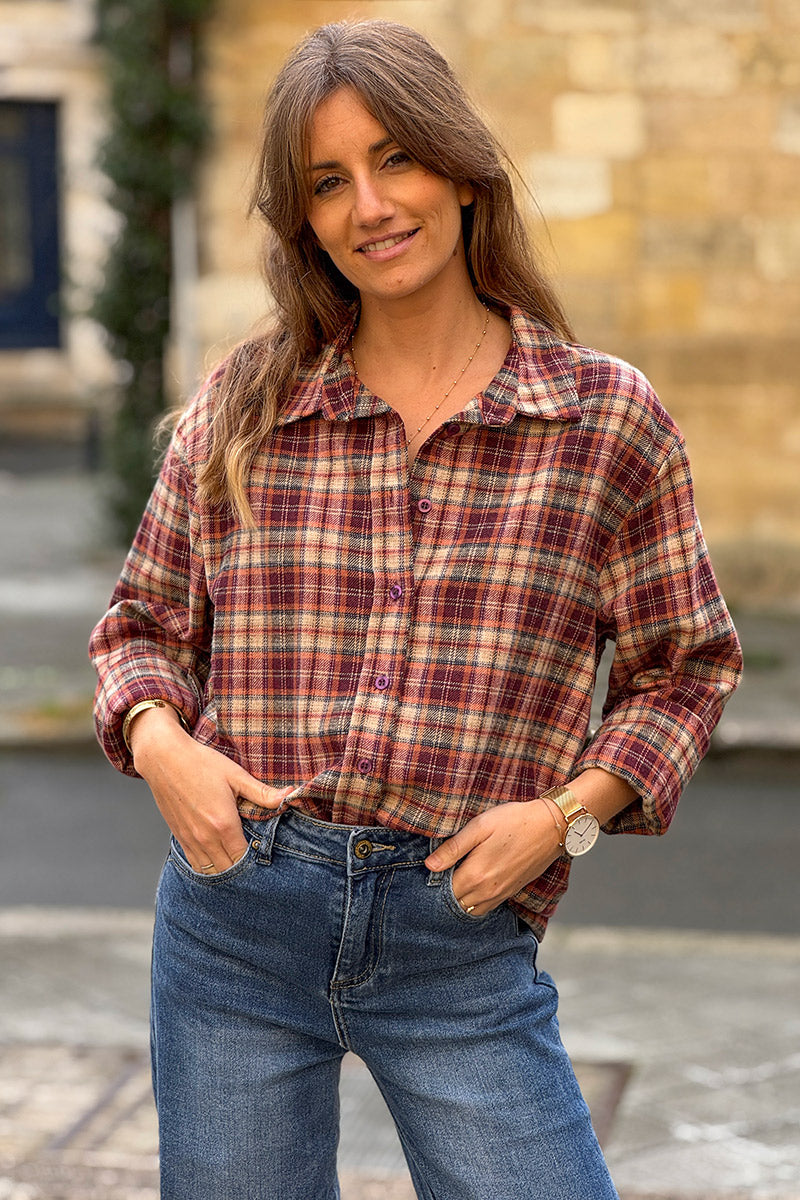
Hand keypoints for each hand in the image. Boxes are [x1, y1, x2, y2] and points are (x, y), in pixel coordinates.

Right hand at [130, 704, 293, 873]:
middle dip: (243, 871)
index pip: (244, 858)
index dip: (256, 862)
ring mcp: (190, 839)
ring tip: (238, 866)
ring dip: (225, 872)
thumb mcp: (236, 776)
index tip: (266, 858)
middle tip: (256, 866)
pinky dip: (207, 867)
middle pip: (228, 870)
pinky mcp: (179, 837)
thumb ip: (262, 793)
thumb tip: (290, 795)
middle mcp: (205, 837)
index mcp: (223, 824)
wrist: (164, 759)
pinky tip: (217, 861)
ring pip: (210, 871)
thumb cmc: (201, 763)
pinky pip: (195, 864)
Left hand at [424, 801, 561, 916]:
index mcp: (475, 874)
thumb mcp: (480, 826)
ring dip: (460, 900)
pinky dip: (475, 902)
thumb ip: (453, 848)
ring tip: (456, 879)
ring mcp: (501, 894)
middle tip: (441, 874)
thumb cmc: (514, 821)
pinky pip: (486, 907)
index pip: (444, 890)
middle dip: (445, 893)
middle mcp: (487, 891)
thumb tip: (429, 866)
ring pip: (471, 910)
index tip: (432, 868)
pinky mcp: (511, 893)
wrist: (551, 827)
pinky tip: (473, 884)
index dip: (434, 881)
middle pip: (456, 903)